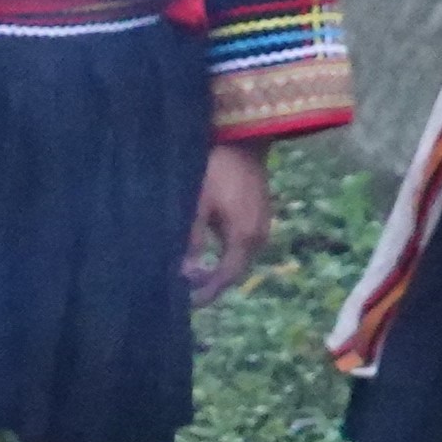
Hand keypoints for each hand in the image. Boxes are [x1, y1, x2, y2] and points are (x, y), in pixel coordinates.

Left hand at [184, 142, 273, 306]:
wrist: (243, 137)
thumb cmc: (215, 168)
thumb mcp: (196, 205)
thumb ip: (191, 241)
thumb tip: (184, 274)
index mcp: (245, 237)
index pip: (225, 278)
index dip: (205, 294)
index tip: (182, 304)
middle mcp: (259, 236)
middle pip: (233, 272)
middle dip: (209, 285)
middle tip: (180, 293)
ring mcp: (261, 225)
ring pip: (236, 259)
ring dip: (215, 270)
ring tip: (187, 277)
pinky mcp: (257, 215)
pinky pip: (239, 245)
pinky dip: (222, 255)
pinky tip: (202, 255)